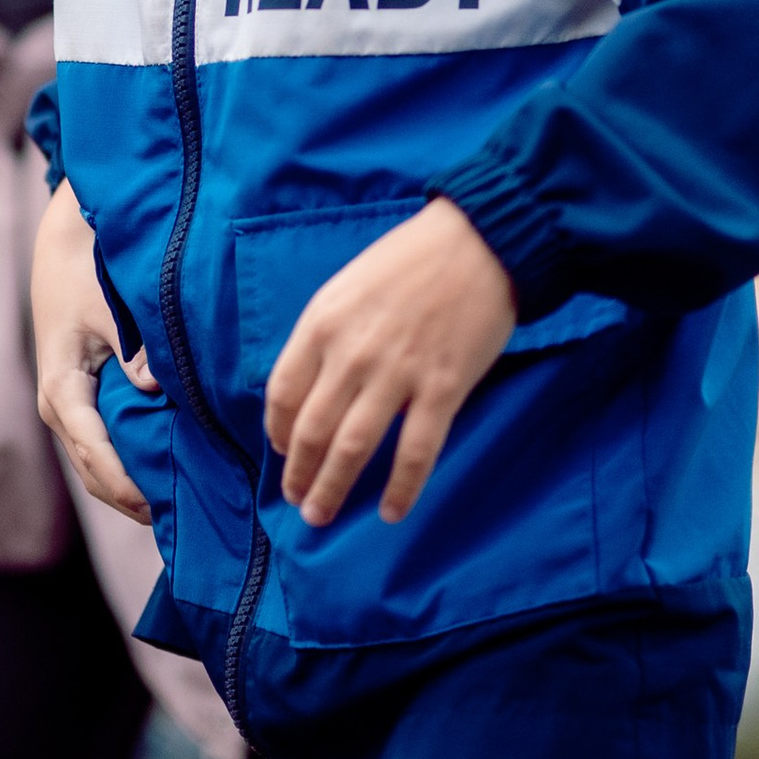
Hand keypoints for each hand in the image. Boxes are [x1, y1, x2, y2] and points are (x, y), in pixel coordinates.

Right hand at [32, 182, 154, 523]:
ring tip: (178, 514)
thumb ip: (134, 350)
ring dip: (130, 490)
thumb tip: (156, 386)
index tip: (159, 508)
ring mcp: (66, 409)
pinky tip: (163, 480)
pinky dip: (126, 469)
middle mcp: (58, 407)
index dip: (126, 485)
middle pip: (94, 473)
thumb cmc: (86, 274)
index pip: (94, 453)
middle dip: (132, 500)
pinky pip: (101, 448)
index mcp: (62, 389)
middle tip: (182, 525)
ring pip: (96, 466)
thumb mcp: (109, 309)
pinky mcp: (79, 403)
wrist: (62, 248)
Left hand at [266, 198, 513, 526]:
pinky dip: (401, 489)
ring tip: (322, 516)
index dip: (278, 431)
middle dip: (299, 474)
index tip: (282, 452)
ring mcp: (398, 374)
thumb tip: (310, 390)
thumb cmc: (410, 260)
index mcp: (323, 323)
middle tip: (298, 502)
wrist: (479, 242)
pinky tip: (391, 512)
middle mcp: (352, 353)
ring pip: (353, 449)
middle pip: (312, 430)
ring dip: (332, 489)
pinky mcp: (443, 389)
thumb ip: (326, 335)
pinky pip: (415, 453)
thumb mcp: (348, 286)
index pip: (283, 393)